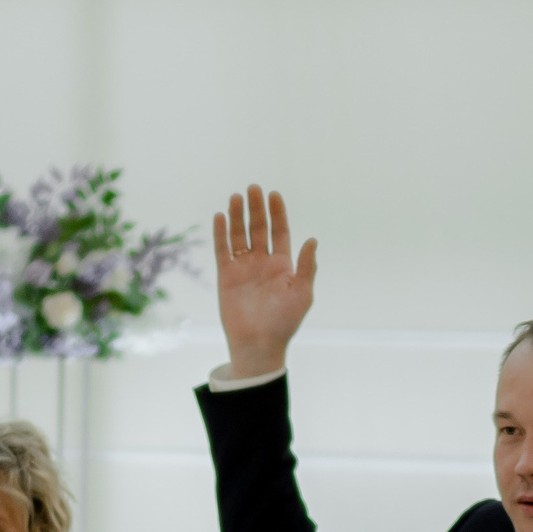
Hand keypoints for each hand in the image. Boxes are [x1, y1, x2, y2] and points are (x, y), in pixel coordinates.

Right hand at [213, 185, 317, 378]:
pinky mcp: (226, 276)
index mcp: (283, 265)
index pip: (280, 232)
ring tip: (236, 197)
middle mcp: (262, 263)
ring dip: (237, 216)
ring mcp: (243, 268)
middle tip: (253, 188)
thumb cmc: (284, 322)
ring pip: (239, 235)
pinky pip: (222, 250)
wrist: (258, 343)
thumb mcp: (302, 293)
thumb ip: (307, 266)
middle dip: (256, 208)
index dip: (277, 213)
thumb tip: (313, 240)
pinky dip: (220, 233)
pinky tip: (219, 216)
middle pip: (259, 228)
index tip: (274, 194)